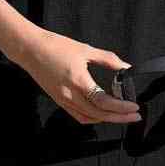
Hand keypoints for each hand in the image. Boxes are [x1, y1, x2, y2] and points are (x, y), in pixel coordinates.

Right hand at [14, 29, 141, 124]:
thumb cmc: (55, 46)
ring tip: (122, 116)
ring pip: (89, 118)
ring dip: (107, 119)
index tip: (134, 107)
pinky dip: (93, 118)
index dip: (121, 107)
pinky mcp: (59, 101)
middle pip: (99, 114)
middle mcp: (70, 95)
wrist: (30, 49)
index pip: (103, 101)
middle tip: (135, 116)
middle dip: (119, 117)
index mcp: (78, 81)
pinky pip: (79, 116)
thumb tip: (126, 67)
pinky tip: (102, 113)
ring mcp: (63, 100)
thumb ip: (108, 60)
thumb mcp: (85, 49)